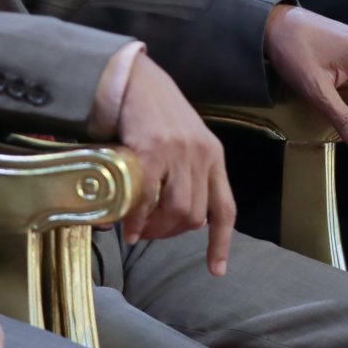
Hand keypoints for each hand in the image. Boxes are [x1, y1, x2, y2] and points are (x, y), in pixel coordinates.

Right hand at [112, 55, 235, 274]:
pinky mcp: (152, 149)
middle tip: (147, 235)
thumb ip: (180, 173)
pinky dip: (133, 217)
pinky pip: (146, 196)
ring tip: (135, 231)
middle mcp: (202, 155)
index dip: (220, 242)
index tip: (216, 271)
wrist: (133, 76)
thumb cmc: (153, 111)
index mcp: (213, 155)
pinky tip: (121, 224)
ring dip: (153, 229)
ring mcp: (179, 152)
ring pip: (176, 210)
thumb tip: (160, 215)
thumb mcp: (182, 139)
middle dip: (169, 234)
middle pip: (195, 215)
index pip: (225, 207)